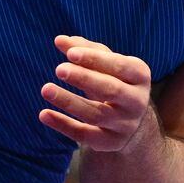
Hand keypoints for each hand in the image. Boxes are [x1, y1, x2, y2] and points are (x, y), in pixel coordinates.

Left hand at [40, 35, 152, 151]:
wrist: (130, 120)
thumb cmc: (115, 82)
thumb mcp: (106, 65)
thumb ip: (85, 51)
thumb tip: (60, 40)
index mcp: (140, 76)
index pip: (119, 66)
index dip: (95, 59)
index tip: (70, 53)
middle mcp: (137, 101)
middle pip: (110, 90)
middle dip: (84, 78)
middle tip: (59, 69)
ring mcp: (125, 124)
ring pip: (95, 113)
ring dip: (69, 101)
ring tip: (46, 89)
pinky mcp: (111, 142)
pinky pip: (85, 134)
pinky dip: (63, 125)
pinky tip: (44, 114)